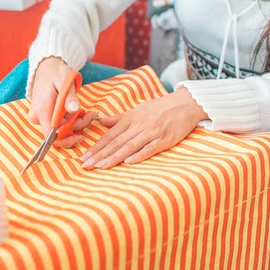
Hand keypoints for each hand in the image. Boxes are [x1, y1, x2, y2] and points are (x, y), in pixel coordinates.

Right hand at [28, 57, 96, 147]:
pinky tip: (79, 111)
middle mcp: (38, 116)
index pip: (51, 136)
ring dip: (76, 122)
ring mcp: (40, 117)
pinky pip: (59, 123)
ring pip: (61, 128)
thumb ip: (70, 96)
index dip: (66, 141)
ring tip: (88, 112)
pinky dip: (71, 120)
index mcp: (42, 110)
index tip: (81, 137)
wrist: (46, 66)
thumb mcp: (65, 81)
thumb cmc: (56, 72)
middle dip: (77, 126)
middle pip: (59, 133)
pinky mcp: (44, 115)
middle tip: (91, 115)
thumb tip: (75, 109)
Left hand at [81, 88, 207, 168]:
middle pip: (116, 142)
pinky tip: (128, 162)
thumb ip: (118, 118)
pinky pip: (150, 148)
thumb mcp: (137, 110)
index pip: (109, 135)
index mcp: (130, 118)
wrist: (186, 103)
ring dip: (114, 157)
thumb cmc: (160, 108)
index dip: (96, 147)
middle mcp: (138, 125)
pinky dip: (139, 155)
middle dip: (99, 155)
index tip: (83, 158)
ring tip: (100, 167)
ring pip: (129, 146)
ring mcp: (152, 132)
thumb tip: (100, 121)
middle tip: (85, 166)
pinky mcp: (165, 139)